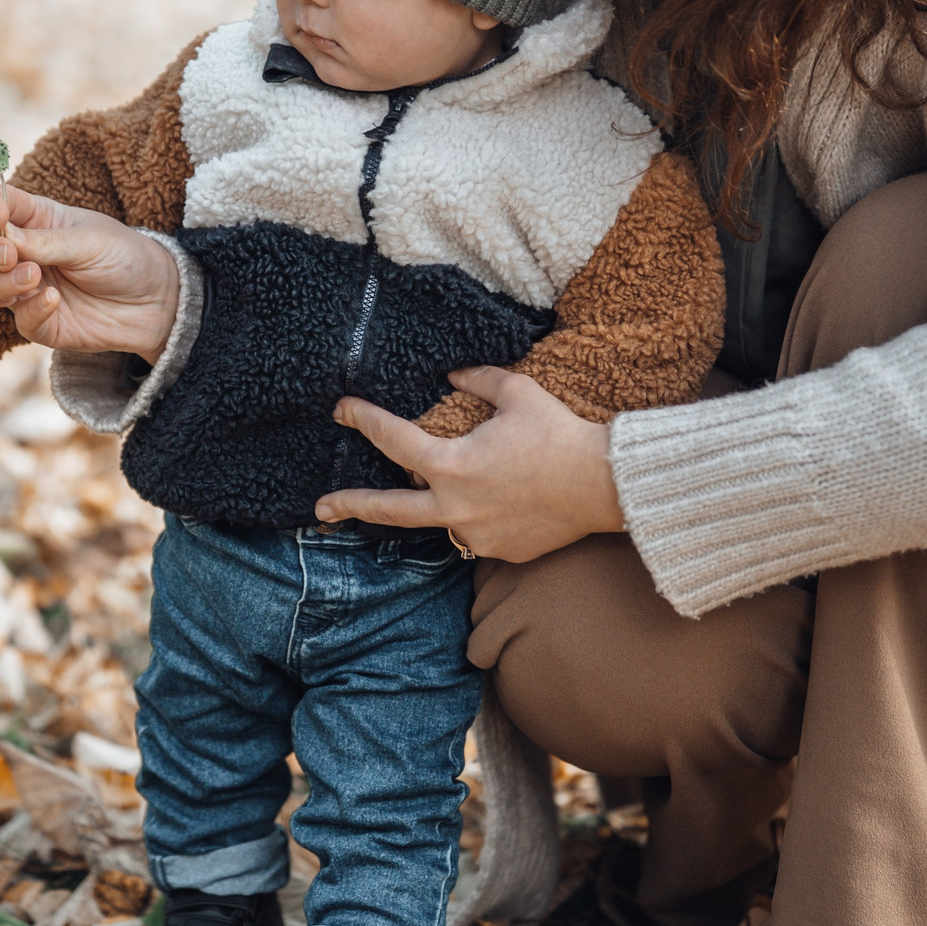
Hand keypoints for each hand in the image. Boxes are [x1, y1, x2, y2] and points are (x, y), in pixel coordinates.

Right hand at [0, 184, 180, 359]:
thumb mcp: (90, 240)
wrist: (156, 301)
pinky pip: (18, 319)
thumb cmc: (124, 257)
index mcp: (35, 219)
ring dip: (0, 282)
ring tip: (34, 277)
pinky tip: (54, 299)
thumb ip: (45, 241)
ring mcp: (26, 289)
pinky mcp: (39, 322)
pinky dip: (30, 309)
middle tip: (8, 255)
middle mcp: (22, 252)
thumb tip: (2, 236)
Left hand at [312, 367, 625, 560]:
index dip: (364, 420)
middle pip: (389, 511)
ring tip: (448, 489)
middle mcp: (455, 507)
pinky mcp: (499, 550)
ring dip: (434, 504)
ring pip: (439, 519)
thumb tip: (452, 374)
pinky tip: (498, 501)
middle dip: (350, 507)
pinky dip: (476, 515)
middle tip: (322, 507)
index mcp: (451, 465)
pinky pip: (474, 531)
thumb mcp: (517, 392)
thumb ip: (477, 380)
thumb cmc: (560, 435)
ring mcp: (476, 535)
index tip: (343, 409)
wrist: (604, 485)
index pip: (392, 441)